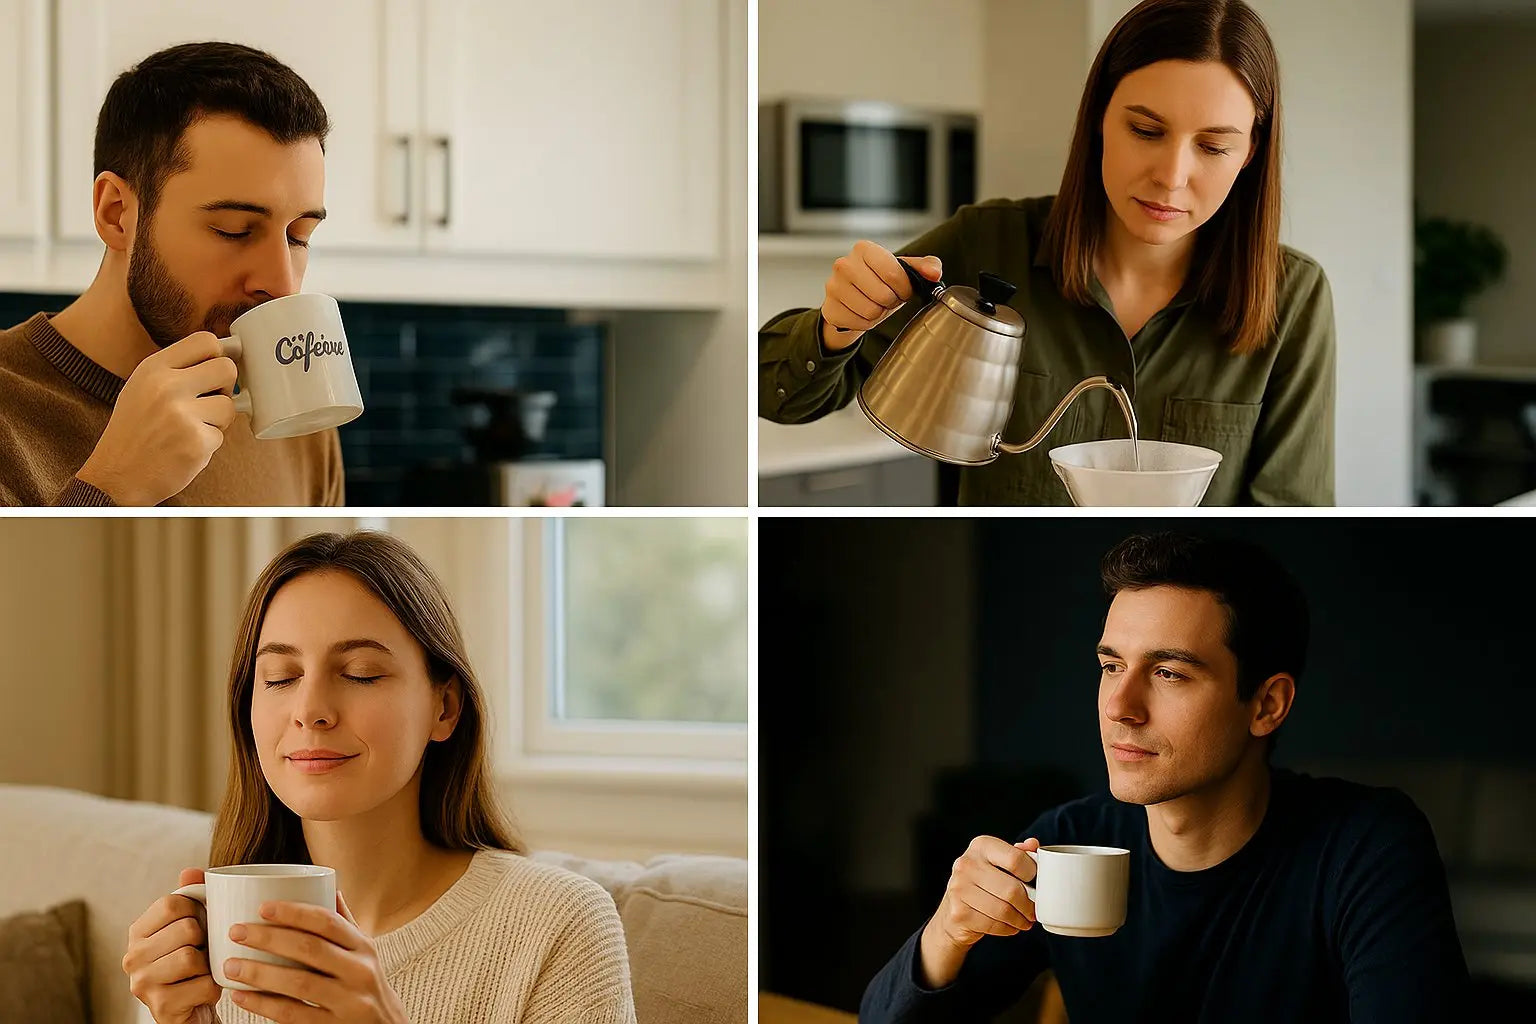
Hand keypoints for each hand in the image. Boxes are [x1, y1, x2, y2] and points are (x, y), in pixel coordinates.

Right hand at [77, 332, 238, 505]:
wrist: (116, 475)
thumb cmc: (136, 431)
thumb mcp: (143, 387)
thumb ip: (179, 370)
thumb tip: (226, 356)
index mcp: (153, 368)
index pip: (205, 341)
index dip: (217, 356)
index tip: (212, 372)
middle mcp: (167, 387)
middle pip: (227, 368)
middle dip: (225, 387)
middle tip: (208, 401)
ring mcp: (182, 415)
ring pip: (229, 406)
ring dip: (217, 420)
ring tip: (190, 428)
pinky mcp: (196, 442)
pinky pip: (221, 435)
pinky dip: (208, 444)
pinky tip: (184, 447)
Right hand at [123, 868, 220, 1023]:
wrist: (192, 1009)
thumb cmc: (194, 963)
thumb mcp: (191, 926)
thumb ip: (190, 895)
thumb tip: (190, 870)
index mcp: (138, 932)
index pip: (171, 903)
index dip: (197, 910)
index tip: (201, 923)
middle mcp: (132, 957)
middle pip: (186, 929)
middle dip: (206, 940)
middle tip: (204, 951)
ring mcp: (142, 984)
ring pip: (191, 957)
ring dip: (209, 964)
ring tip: (204, 969)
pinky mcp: (160, 1006)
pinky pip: (203, 985)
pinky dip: (214, 987)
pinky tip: (205, 989)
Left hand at [223, 892, 406, 1023]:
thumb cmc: (370, 988)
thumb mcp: (367, 955)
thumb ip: (346, 925)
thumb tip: (329, 888)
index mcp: (364, 948)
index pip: (328, 922)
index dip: (294, 912)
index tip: (263, 907)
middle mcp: (359, 972)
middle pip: (309, 948)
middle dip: (268, 938)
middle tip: (236, 932)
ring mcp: (348, 1002)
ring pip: (298, 983)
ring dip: (259, 973)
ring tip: (230, 966)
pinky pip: (292, 1014)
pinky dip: (263, 1004)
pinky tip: (242, 996)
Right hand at [819, 240, 941, 351]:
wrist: (851, 298)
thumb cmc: (879, 281)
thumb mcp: (904, 270)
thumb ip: (925, 267)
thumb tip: (934, 274)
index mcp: (864, 249)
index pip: (893, 274)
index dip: (904, 288)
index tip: (902, 289)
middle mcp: (844, 264)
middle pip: (883, 295)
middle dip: (891, 301)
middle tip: (887, 298)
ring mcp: (833, 287)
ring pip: (871, 311)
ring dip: (879, 313)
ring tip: (874, 304)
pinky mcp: (829, 308)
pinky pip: (859, 324)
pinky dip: (866, 323)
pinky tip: (862, 313)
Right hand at [918, 836, 1039, 988]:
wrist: (952, 910)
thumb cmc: (983, 883)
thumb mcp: (999, 862)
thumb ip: (1018, 853)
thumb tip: (1033, 844)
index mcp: (981, 846)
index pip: (1016, 859)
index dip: (1033, 875)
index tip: (1036, 884)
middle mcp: (967, 864)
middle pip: (1012, 889)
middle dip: (1029, 905)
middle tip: (1034, 911)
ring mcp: (959, 888)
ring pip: (1004, 910)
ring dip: (1020, 920)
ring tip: (1024, 920)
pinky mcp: (958, 912)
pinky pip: (993, 925)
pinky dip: (1007, 928)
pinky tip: (1009, 925)